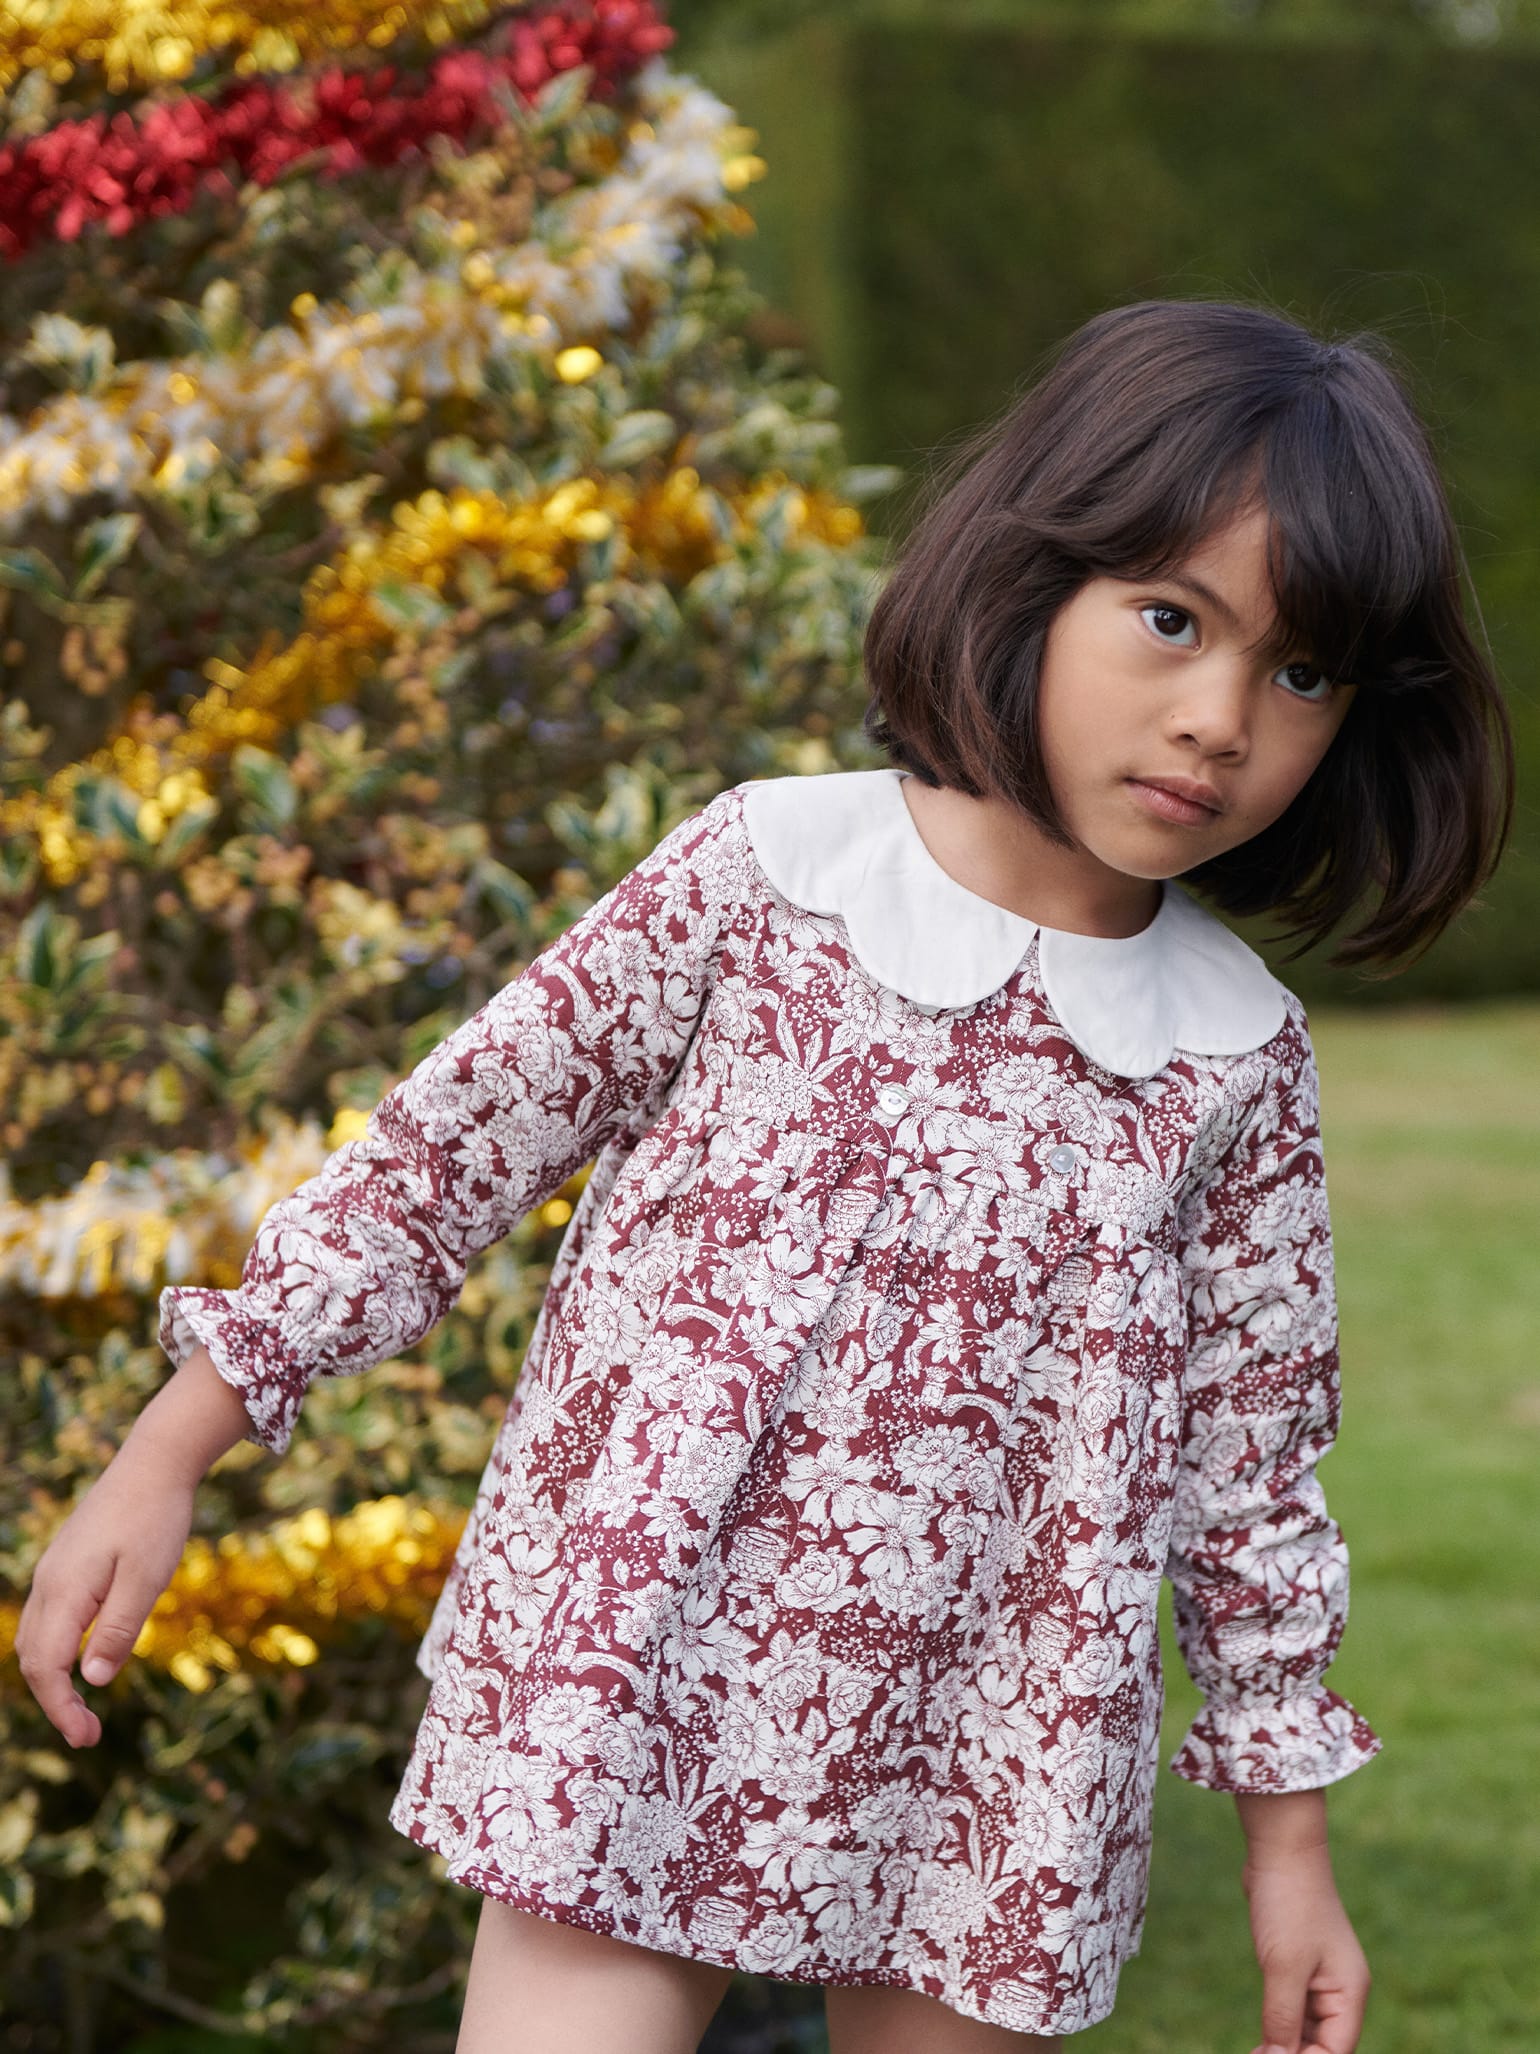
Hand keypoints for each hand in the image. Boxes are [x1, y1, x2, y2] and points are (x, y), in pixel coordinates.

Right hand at [14, 1445, 196, 1747]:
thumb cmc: (156, 1519)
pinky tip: (84, 1659)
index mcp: (65, 1591)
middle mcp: (49, 1583)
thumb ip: (118, 1630)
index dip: (61, 1708)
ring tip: (84, 1707)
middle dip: (55, 1700)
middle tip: (90, 1733)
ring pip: (36, 1638)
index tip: (87, 1738)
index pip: (47, 1666)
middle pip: (33, 1657)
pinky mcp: (67, 1564)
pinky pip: (49, 1618)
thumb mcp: (146, 1579)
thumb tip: (91, 1680)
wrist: (154, 1463)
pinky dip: (57, 1649)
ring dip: (53, 1677)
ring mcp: (55, 1571)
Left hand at [1242, 1843, 1370, 2053]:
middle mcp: (1340, 1992)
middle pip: (1322, 2046)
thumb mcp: (1284, 1966)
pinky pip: (1292, 2011)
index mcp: (1350, 1994)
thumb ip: (1283, 2018)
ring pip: (1306, 2032)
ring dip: (1283, 2047)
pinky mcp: (1297, 1968)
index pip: (1335, 2052)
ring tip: (1254, 2053)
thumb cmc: (1290, 1905)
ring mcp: (1319, 1980)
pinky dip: (1278, 2027)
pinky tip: (1260, 2040)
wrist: (1281, 1851)